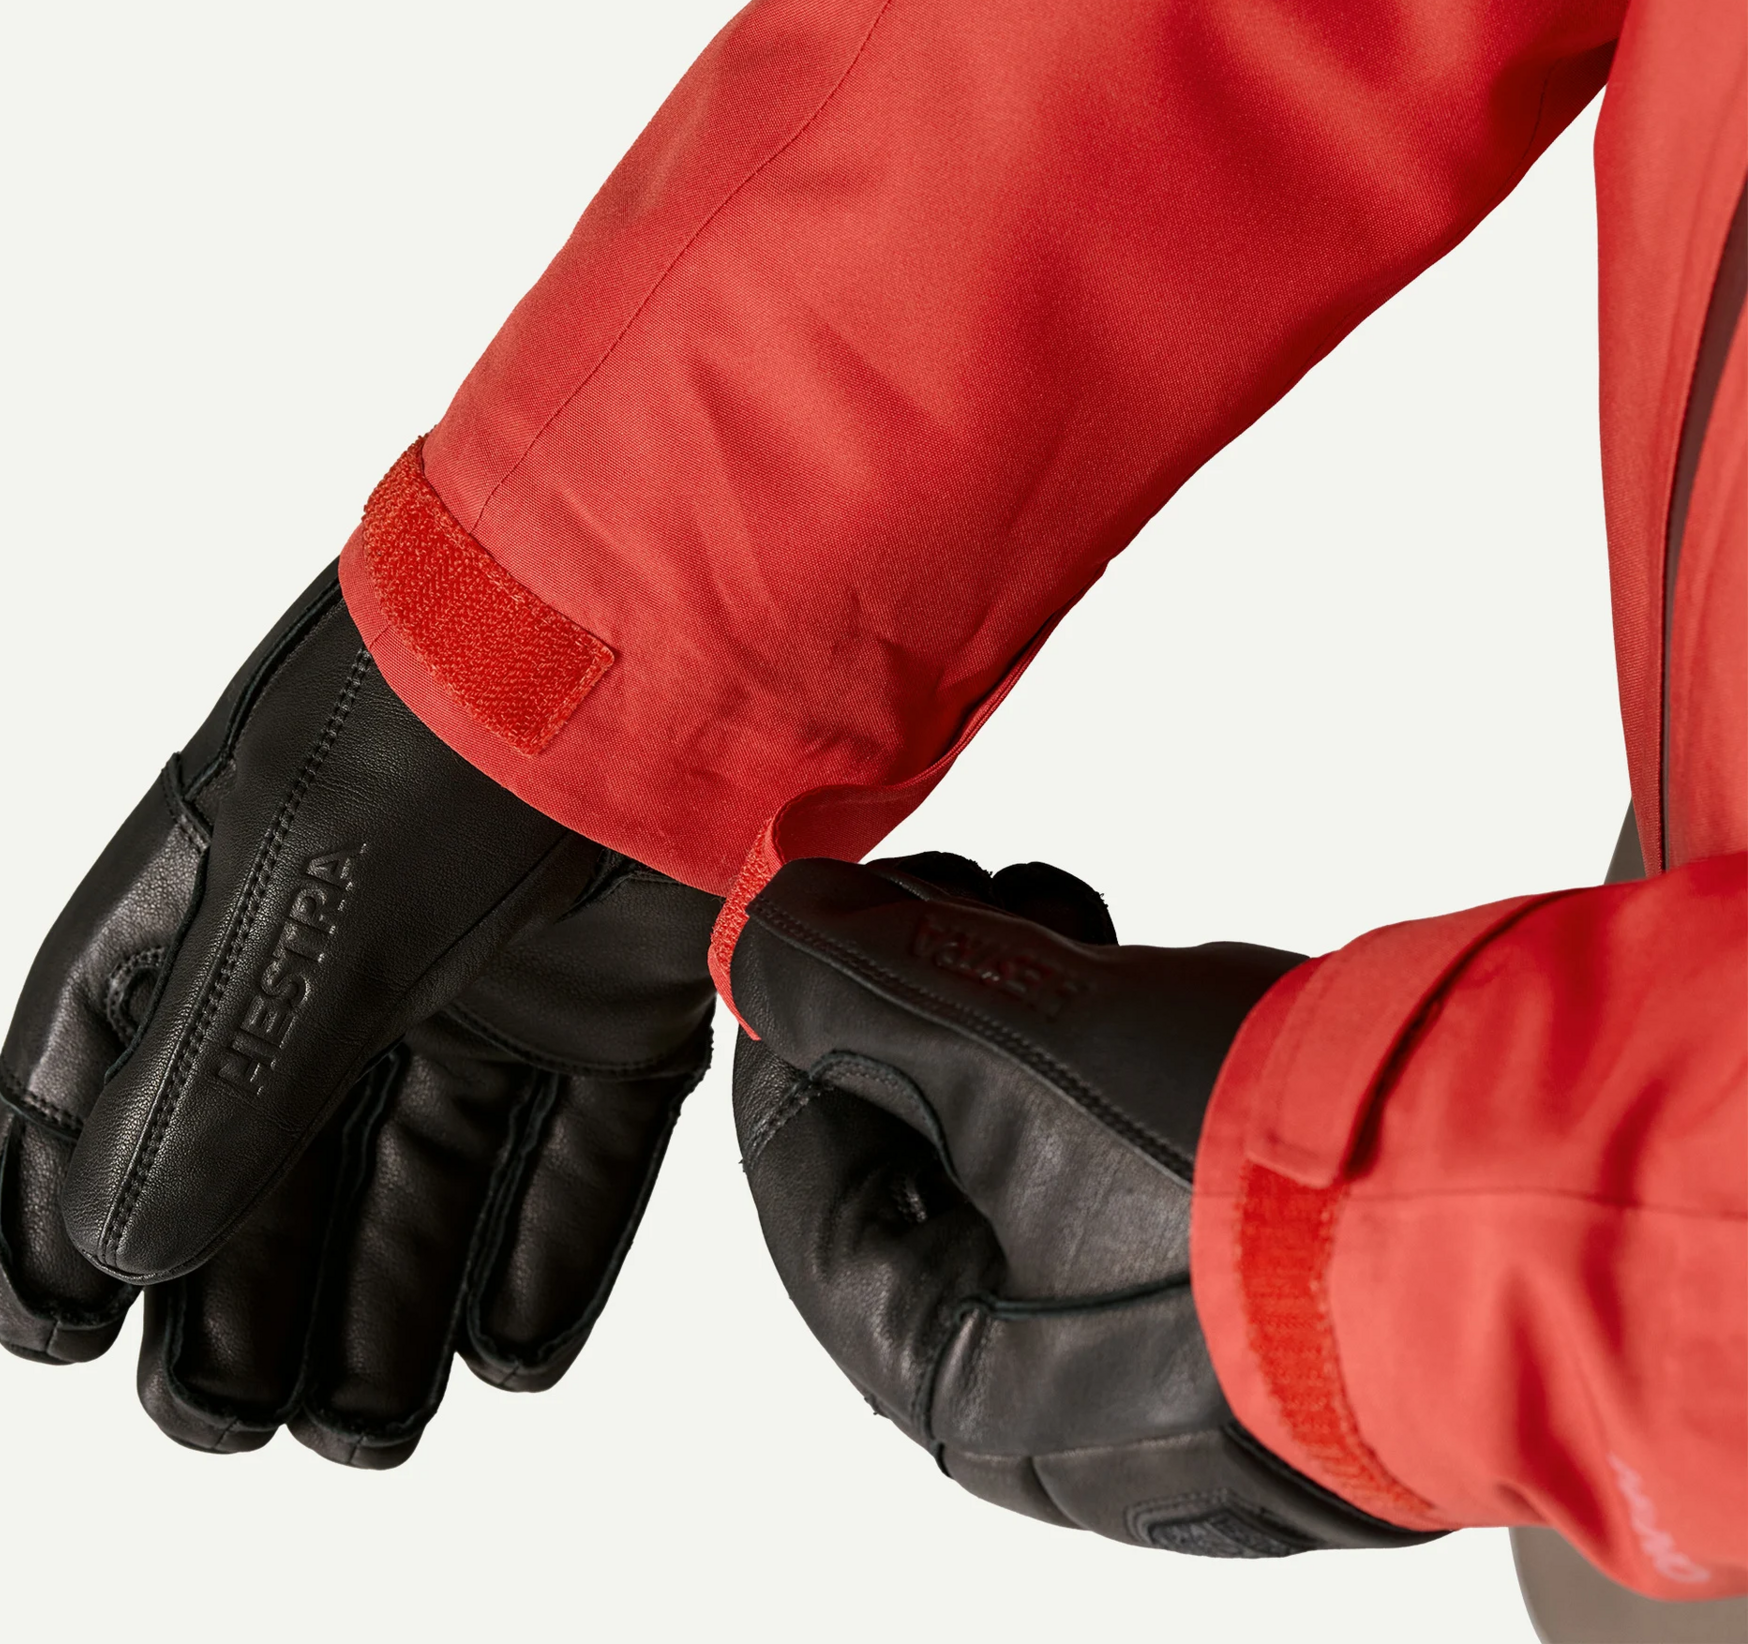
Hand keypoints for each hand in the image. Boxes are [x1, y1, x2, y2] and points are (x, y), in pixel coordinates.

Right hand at [0, 563, 718, 1465]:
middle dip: (235, 1289)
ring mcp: (505, 968)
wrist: (710, 627)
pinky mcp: (633, 992)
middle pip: (269, 1145)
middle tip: (221, 1420)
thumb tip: (127, 1238)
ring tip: (360, 1425)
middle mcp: (364, 930)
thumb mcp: (327, 884)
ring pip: (425, 1169)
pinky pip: (581, 1149)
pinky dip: (547, 1250)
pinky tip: (511, 1349)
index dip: (60, 1197)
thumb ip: (233, 1059)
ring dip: (385, 1299)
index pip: (104, 1057)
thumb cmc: (488, 707)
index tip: (56, 1335)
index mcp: (241, 875)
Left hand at [730, 852, 1433, 1553]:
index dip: (794, 1023)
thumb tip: (759, 931)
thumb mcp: (1014, 1046)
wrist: (1514, 1207)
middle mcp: (1039, 1386)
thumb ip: (855, 980)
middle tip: (949, 888)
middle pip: (909, 1152)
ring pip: (1007, 1137)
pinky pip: (1099, 1149)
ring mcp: (1139, 1336)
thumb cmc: (1260, 1172)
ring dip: (1000, 1000)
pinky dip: (1083, 1045)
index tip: (810, 916)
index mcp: (954, 1374)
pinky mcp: (1223, 1273)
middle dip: (911, 992)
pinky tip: (1114, 960)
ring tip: (1050, 910)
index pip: (804, 1177)